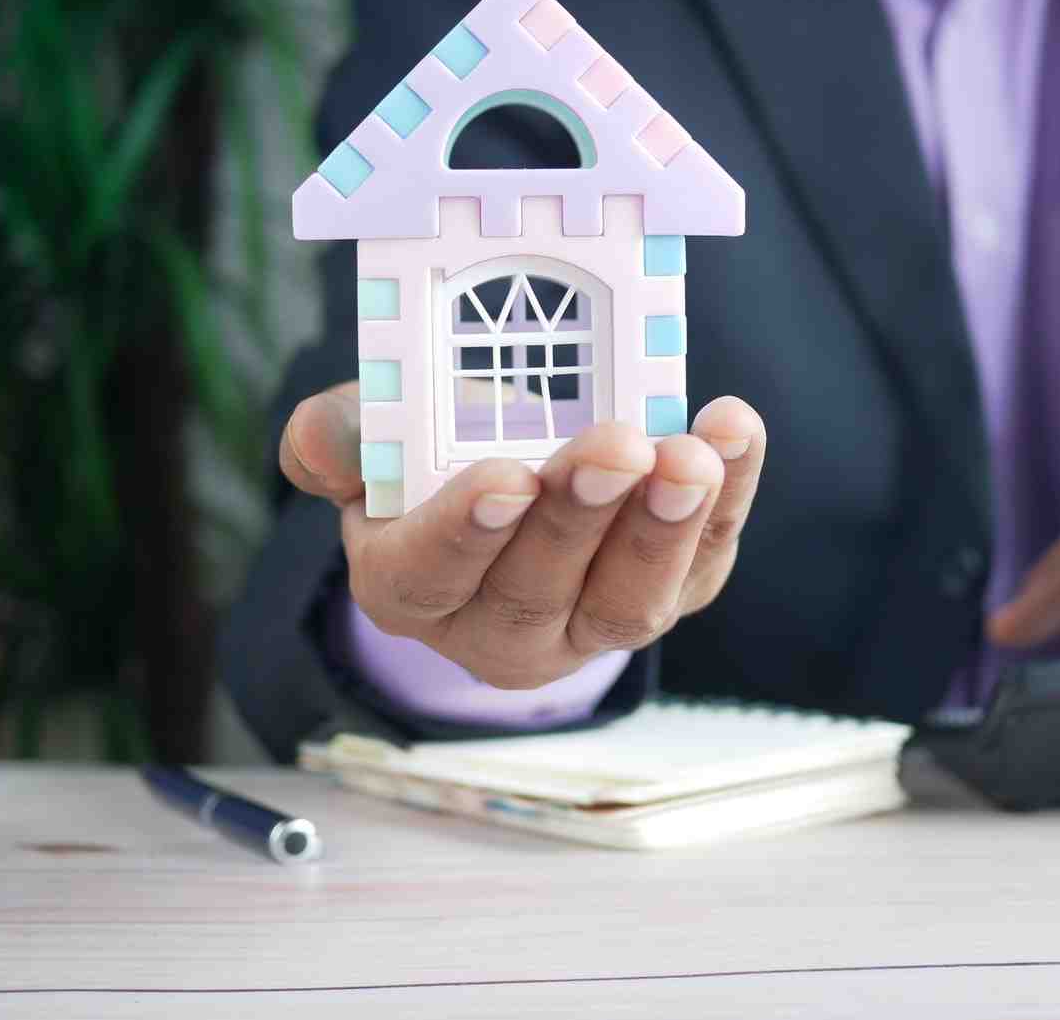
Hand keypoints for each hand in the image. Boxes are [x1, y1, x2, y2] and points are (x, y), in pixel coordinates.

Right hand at [280, 383, 765, 688]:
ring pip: (629, 601)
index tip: (507, 478)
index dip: (468, 531)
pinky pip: (703, 560)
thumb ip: (340, 437)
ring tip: (690, 456)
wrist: (514, 469)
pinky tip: (733, 432)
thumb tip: (326, 439)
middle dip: (581, 517)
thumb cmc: (433, 453)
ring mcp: (591, 623)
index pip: (430, 574)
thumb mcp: (373, 438)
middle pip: (537, 591)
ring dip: (666, 527)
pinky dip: (728, 498)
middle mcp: (499, 628)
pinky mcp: (670, 593)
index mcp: (410, 587)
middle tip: (617, 447)